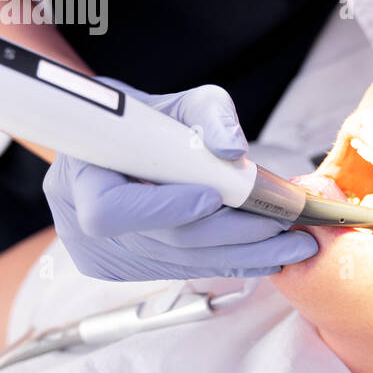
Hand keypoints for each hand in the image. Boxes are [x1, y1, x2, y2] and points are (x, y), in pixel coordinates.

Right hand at [44, 80, 317, 279]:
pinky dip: (232, 263)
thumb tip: (233, 149)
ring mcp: (107, 257)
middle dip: (232, 236)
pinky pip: (188, 270)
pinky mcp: (132, 271)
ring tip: (293, 248)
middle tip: (284, 227)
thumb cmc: (150, 119)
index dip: (163, 208)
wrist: (124, 144)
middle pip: (165, 243)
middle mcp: (82, 228)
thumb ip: (210, 114)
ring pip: (183, 264)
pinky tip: (271, 258)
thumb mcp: (178, 101)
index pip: (111, 211)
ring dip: (244, 257)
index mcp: (79, 178)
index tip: (214, 196)